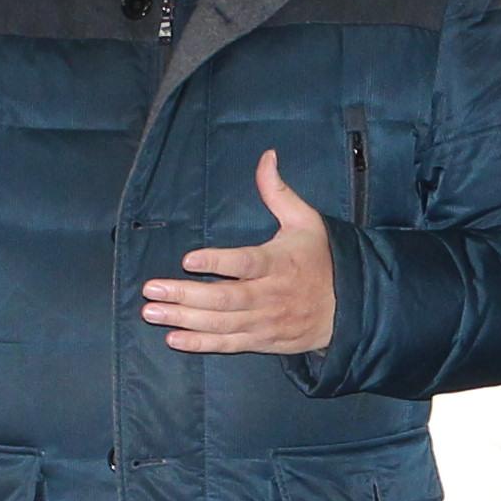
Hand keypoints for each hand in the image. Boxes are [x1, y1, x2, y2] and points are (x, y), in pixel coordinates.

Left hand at [140, 151, 336, 355]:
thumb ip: (278, 192)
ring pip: (221, 323)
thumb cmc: (320, 259)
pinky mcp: (262, 340)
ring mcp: (265, 321)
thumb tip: (266, 156)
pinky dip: (200, 344)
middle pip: (225, 298)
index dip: (217, 262)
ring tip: (152, 311)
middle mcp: (270, 295)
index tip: (188, 259)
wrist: (348, 309)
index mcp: (279, 263)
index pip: (246, 263)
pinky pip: (228, 344)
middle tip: (151, 289)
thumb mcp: (306, 221)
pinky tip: (173, 337)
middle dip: (186, 294)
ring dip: (185, 319)